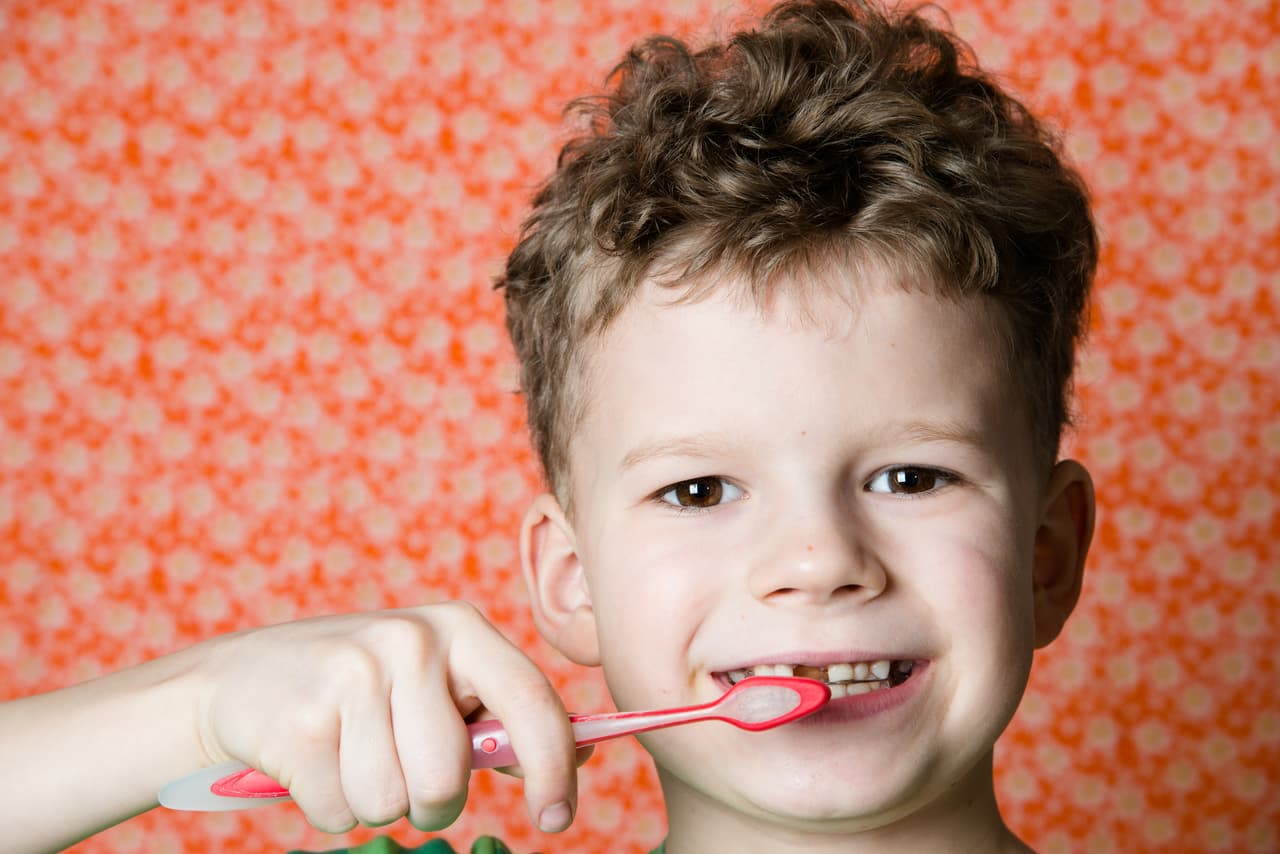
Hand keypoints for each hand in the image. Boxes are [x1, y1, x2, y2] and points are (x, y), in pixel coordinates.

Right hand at [193, 602, 582, 832]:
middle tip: (401, 767)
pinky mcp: (299, 722)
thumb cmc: (363, 688)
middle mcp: (412, 641)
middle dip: (430, 800)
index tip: (555, 818)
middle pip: (449, 779)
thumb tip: (574, 756)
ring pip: (393, 803)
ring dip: (376, 801)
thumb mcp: (436, 681)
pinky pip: (340, 813)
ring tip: (352, 754)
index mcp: (460, 628)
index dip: (552, 764)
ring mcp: (352, 676)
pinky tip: (316, 760)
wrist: (243, 677)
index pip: (529, 697)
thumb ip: (497, 717)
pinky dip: (330, 806)